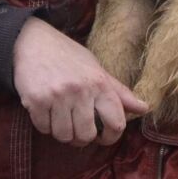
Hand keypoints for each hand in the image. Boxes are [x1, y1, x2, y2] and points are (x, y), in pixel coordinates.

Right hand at [12, 18, 148, 145]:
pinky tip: (45, 112)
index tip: (103, 138)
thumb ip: (118, 92)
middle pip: (86, 135)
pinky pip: (43, 129)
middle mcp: (80, 90)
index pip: (116, 123)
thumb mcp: (96, 69)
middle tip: (76, 130)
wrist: (32, 40)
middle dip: (81, 138)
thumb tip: (144, 108)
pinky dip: (44, 125)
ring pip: (64, 135)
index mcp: (99, 83)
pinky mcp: (36, 100)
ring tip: (60, 120)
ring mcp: (57, 96)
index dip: (111, 137)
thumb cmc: (67, 55)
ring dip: (62, 132)